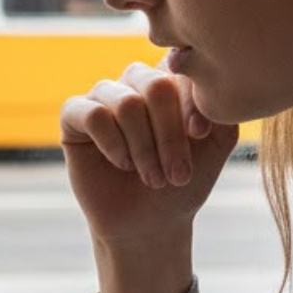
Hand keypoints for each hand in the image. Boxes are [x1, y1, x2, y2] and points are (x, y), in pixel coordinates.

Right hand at [60, 63, 238, 292]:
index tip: (200, 136)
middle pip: (156, 86)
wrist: (149, 223)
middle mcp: (135, 81)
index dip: (192, 103)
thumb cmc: (183, 182)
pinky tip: (122, 164)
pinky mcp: (73, 115)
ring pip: (126, 104)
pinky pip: (94, 115)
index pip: (181, 70)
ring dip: (144, 148)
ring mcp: (103, 96)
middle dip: (170, 135)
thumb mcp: (216, 143)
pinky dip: (114, 144)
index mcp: (170, 79)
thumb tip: (204, 84)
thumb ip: (219, 107)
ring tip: (153, 178)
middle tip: (177, 173)